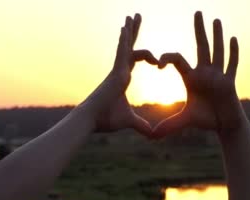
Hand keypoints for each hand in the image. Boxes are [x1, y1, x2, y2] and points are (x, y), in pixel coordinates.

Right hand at [80, 14, 157, 134]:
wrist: (91, 120)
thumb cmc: (106, 119)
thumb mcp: (129, 121)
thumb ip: (141, 125)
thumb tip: (152, 135)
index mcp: (122, 78)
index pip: (135, 59)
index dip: (147, 56)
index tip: (157, 62)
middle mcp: (119, 70)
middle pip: (128, 46)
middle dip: (133, 31)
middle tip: (136, 17)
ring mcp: (117, 70)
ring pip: (125, 45)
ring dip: (130, 30)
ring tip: (134, 15)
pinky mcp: (115, 72)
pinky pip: (121, 52)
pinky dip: (124, 40)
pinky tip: (127, 28)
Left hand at [151, 11, 244, 138]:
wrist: (224, 126)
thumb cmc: (206, 119)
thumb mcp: (184, 120)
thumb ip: (168, 125)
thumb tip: (151, 136)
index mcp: (192, 77)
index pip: (177, 60)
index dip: (166, 59)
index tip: (157, 64)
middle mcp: (205, 73)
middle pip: (201, 47)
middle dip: (199, 30)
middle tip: (197, 11)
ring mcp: (219, 76)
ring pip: (217, 52)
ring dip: (217, 36)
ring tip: (215, 20)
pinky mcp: (230, 83)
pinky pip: (231, 65)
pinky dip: (233, 53)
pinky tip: (233, 39)